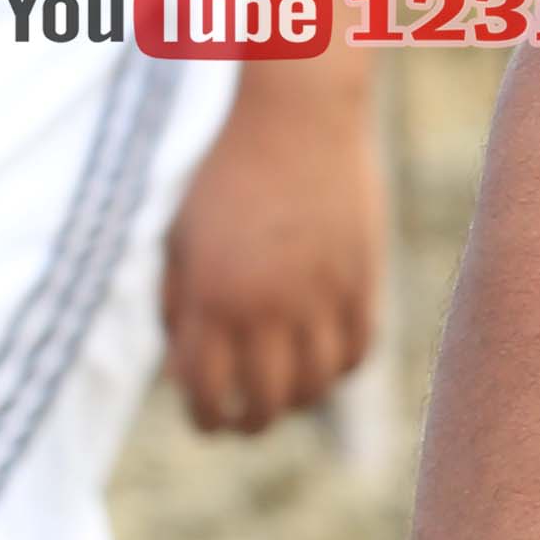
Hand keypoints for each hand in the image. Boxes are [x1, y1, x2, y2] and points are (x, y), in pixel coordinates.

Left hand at [161, 66, 381, 433]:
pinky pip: (357, 350)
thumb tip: (183, 371)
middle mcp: (268, 307)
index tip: (207, 419)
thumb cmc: (224, 174)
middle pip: (266, 405)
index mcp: (212, 298)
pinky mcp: (362, 279)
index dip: (205, 419)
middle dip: (249, 422)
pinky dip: (340, 367)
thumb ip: (177, 307)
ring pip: (317, 388)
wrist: (297, 116)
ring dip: (298, 400)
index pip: (208, 394)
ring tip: (286, 392)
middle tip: (245, 419)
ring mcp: (321, 296)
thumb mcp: (179, 239)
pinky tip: (323, 359)